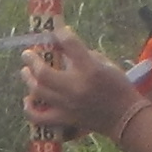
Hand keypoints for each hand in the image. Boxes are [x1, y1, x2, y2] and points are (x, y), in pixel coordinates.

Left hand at [20, 33, 138, 140]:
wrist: (125, 117)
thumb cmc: (117, 87)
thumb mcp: (105, 64)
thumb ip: (83, 55)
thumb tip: (61, 48)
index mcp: (90, 69)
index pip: (70, 44)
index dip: (60, 34)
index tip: (55, 31)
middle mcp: (75, 86)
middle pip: (43, 72)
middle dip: (32, 60)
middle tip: (27, 54)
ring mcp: (68, 105)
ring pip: (38, 91)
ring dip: (28, 79)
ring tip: (26, 72)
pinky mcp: (65, 120)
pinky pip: (40, 118)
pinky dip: (30, 110)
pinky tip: (28, 101)